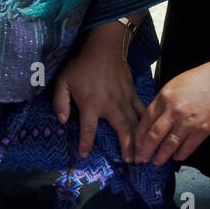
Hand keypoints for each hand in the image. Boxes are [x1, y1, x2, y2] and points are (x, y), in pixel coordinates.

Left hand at [53, 26, 145, 160]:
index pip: (89, 130)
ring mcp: (124, 100)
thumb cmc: (82, 65)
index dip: (86, 144)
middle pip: (122, 130)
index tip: (85, 155)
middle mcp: (110, 105)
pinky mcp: (132, 93)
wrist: (105, 47)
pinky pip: (141, 110)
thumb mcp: (63, 81)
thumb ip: (60, 102)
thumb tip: (62, 121)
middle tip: (131, 161)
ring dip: (139, 139)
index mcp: (91, 104)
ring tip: (142, 153)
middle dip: (127, 147)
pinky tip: (149, 131)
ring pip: (134, 123)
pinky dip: (146, 122)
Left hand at [134, 60, 209, 165]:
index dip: (139, 136)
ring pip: (170, 145)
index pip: (145, 122)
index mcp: (164, 98)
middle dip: (146, 150)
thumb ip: (161, 101)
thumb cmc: (199, 79)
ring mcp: (189, 122)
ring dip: (162, 156)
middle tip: (141, 158)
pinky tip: (176, 157)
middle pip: (154, 136)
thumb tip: (152, 119)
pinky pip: (188, 147)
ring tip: (157, 161)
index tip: (136, 144)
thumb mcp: (173, 85)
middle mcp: (174, 111)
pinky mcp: (203, 130)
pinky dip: (181, 154)